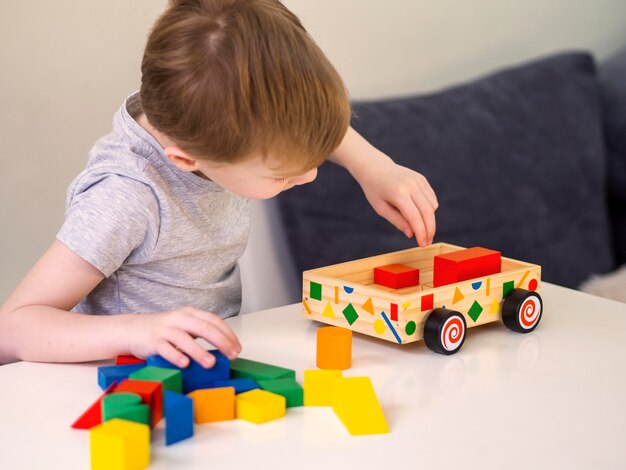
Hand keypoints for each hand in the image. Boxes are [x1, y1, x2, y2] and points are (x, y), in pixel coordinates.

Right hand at [126, 307, 241, 367]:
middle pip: (204, 327)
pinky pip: (165, 349)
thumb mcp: (184, 325)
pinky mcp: (152, 341)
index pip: (214, 321)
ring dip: (199, 351)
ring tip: (211, 363)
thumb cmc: (163, 330)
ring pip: (184, 339)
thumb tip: (225, 347)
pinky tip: (185, 364)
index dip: (228, 334)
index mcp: (190, 313)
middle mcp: (179, 318)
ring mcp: (165, 329)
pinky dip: (176, 356)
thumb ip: (201, 332)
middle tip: (232, 355)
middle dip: (221, 342)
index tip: (237, 348)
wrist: (132, 329)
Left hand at [355, 154, 437, 246]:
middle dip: (430, 230)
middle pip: (428, 212)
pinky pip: (431, 198)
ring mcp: (418, 181)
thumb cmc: (375, 190)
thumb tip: (411, 234)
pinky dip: (429, 210)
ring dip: (430, 220)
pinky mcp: (422, 179)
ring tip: (421, 229)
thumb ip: (397, 221)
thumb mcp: (381, 208)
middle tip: (427, 242)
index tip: (422, 244)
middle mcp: (411, 185)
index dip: (421, 233)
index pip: (415, 217)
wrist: (376, 168)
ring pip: (432, 206)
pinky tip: (420, 215)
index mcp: (398, 193)